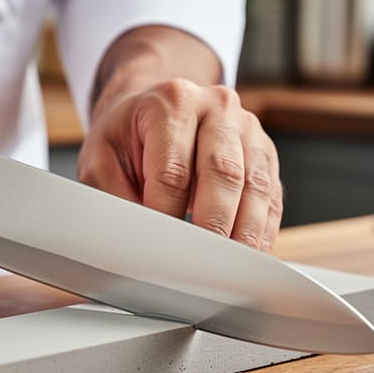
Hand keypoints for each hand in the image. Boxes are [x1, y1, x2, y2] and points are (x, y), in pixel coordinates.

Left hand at [78, 79, 282, 250]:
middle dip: (213, 227)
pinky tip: (250, 257)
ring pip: (255, 187)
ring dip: (244, 234)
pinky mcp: (265, 154)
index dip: (167, 215)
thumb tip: (132, 237)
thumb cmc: (129, 137)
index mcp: (172, 102)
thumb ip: (111, 194)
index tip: (160, 247)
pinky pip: (272, 197)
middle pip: (223, 173)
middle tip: (201, 266)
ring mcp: (248, 129)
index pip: (174, 170)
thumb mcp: (101, 158)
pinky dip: (263, 231)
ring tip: (230, 271)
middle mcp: (217, 108)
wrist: (156, 111)